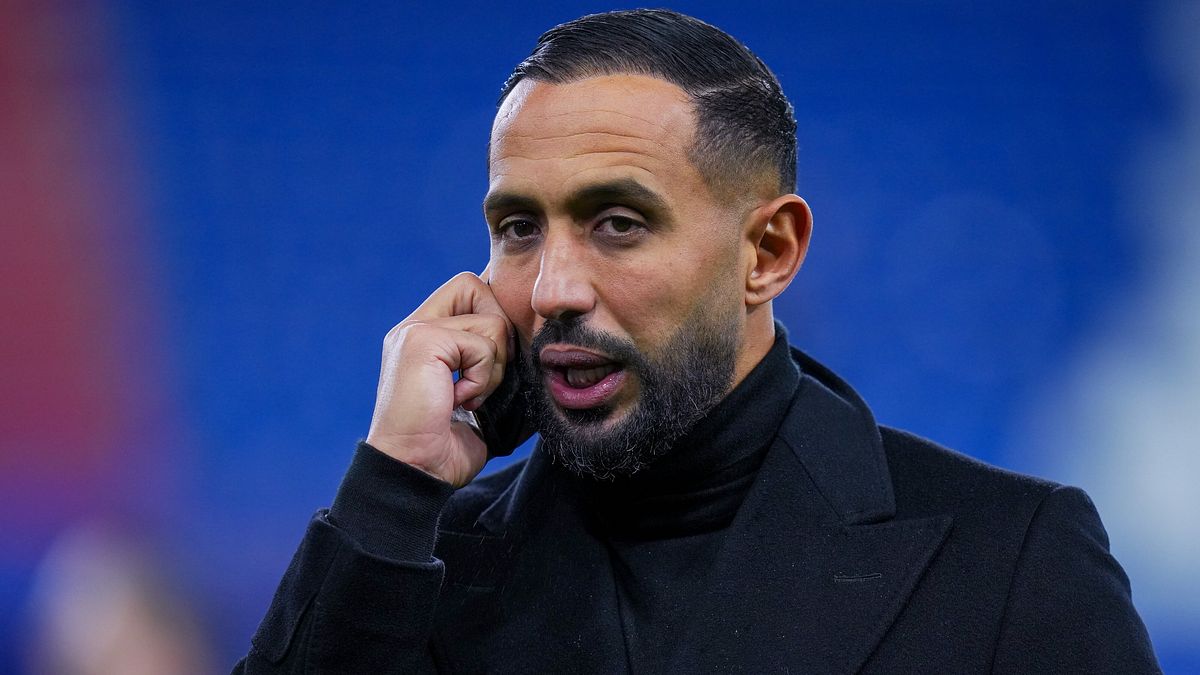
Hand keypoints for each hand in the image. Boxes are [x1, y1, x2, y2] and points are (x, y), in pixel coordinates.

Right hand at [365, 271, 513, 486]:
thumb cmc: (446, 446)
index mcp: (424, 335)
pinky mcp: (422, 341)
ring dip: (492, 367)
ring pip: (491, 321)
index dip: (494, 314)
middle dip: (498, 332)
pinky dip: (481, 380)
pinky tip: (460, 402)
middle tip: (486, 376)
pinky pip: (482, 346)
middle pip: (477, 286)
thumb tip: (529, 344)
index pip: (469, 289)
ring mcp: (415, 331)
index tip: (495, 360)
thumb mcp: (473, 395)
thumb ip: (486, 362)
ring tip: (470, 396)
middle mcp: (415, 326)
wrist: (414, 471)